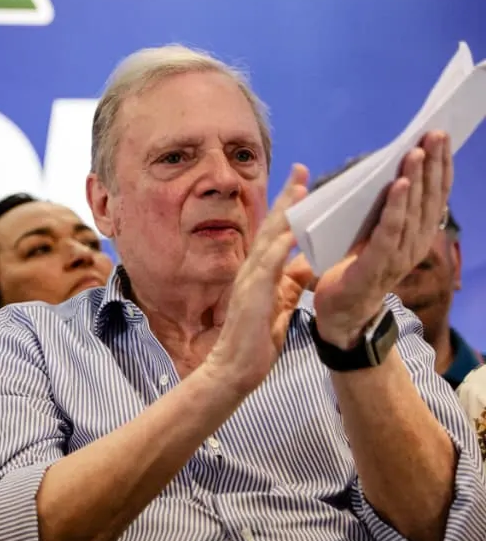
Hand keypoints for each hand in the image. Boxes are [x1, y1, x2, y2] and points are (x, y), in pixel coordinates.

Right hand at [206, 164, 311, 390]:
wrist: (235, 369)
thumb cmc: (255, 342)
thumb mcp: (281, 306)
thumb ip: (291, 284)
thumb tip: (307, 263)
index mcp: (260, 272)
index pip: (276, 233)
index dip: (290, 208)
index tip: (303, 182)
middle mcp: (252, 270)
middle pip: (271, 227)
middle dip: (287, 198)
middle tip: (300, 171)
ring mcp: (249, 281)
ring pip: (268, 239)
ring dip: (285, 214)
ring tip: (301, 191)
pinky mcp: (251, 295)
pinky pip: (266, 267)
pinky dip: (279, 248)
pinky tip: (291, 234)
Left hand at [314, 131, 451, 347]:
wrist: (341, 314)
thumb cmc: (355, 268)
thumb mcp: (371, 233)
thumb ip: (380, 208)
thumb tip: (385, 172)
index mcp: (416, 234)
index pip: (434, 195)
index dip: (439, 166)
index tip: (439, 135)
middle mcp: (414, 244)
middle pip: (428, 198)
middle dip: (432, 164)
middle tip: (433, 134)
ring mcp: (398, 256)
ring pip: (412, 211)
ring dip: (416, 179)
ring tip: (416, 152)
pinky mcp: (376, 265)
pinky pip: (389, 232)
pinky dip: (396, 207)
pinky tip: (399, 184)